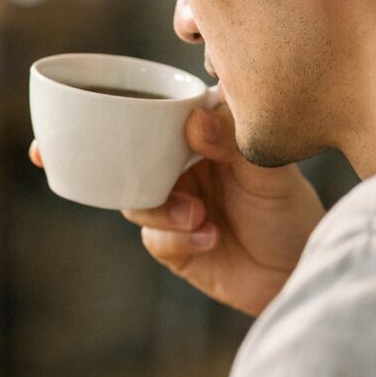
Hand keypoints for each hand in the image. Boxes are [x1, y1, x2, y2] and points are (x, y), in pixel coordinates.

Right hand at [29, 106, 324, 315]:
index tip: (75, 106)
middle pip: (125, 158)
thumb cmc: (290, 211)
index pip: (150, 114)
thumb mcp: (268, 171)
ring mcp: (173, 206)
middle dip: (98, 162)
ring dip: (160, 208)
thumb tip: (195, 121)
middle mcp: (180, 167)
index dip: (109, 109)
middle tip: (76, 161)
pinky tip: (209, 239)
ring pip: (134, 200)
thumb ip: (233, 141)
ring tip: (197, 217)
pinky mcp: (173, 246)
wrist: (300, 271)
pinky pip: (152, 237)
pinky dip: (176, 239)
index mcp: (199, 135)